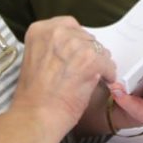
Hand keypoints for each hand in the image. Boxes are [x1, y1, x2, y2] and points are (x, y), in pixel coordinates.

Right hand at [11, 17, 116, 134]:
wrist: (35, 116)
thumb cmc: (33, 96)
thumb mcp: (36, 59)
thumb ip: (54, 48)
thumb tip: (76, 51)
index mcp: (39, 30)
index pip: (69, 26)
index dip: (76, 42)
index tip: (77, 53)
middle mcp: (57, 32)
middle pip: (85, 37)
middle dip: (88, 52)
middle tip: (86, 69)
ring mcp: (74, 45)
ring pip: (99, 49)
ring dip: (99, 63)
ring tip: (93, 77)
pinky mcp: (90, 60)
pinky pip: (108, 64)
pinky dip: (108, 74)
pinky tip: (103, 82)